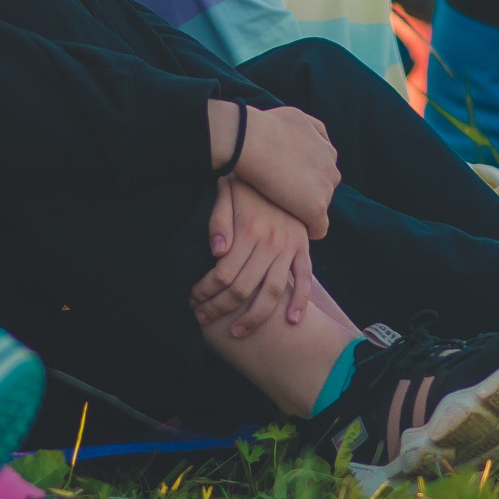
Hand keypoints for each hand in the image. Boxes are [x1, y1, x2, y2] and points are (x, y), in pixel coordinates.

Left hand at [193, 176, 313, 337]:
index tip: (192, 299)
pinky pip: (305, 280)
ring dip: (254, 317)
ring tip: (236, 332)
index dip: (205, 290)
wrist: (280, 166)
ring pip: (273, 292)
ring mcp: (290, 248)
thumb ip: (218, 220)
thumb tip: (217, 252)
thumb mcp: (226, 192)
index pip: (223, 273)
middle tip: (203, 319)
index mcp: (249, 230)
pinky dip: (301, 302)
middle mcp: (271, 243)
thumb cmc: (246, 184)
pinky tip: (291, 321)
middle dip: (220, 308)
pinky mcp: (303, 249)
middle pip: (244, 288)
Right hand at [216, 101, 338, 238]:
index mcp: (327, 149)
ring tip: (282, 210)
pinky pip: (319, 228)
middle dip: (307, 192)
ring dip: (305, 209)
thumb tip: (308, 138)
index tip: (286, 180)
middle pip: (324, 189)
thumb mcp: (295, 116)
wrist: (249, 140)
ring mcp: (325, 189)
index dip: (304, 176)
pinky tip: (292, 227)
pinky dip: (309, 229)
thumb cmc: (264, 126)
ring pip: (320, 207)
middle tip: (281, 195)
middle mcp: (331, 169)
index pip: (323, 170)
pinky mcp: (316, 208)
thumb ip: (310, 128)